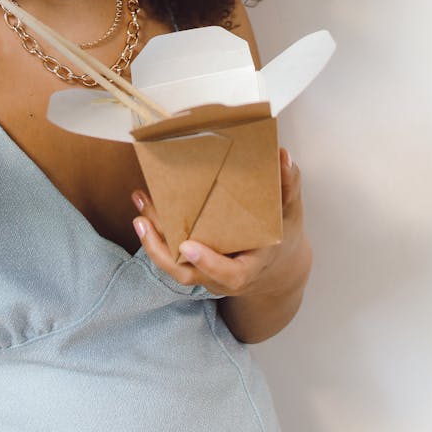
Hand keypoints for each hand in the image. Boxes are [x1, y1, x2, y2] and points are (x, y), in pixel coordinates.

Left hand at [131, 147, 311, 299]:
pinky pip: (171, 253)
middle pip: (187, 273)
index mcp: (251, 266)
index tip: (189, 246)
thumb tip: (282, 157)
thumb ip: (288, 186)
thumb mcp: (290, 212)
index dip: (208, 264)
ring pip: (173, 263)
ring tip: (140, 201)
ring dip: (151, 237)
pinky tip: (145, 204)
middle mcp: (223, 275)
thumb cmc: (282, 235)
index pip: (230, 275)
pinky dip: (156, 231)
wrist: (277, 263)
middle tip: (143, 220)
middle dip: (161, 251)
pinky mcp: (194, 262)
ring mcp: (206, 271)